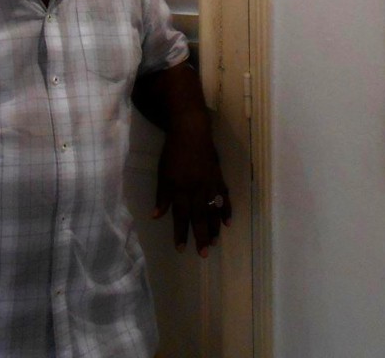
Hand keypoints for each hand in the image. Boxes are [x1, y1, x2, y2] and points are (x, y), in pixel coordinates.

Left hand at [152, 110, 230, 256]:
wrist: (191, 132)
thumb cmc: (173, 153)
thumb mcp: (163, 174)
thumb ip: (162, 196)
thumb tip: (156, 216)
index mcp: (181, 189)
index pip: (181, 216)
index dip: (181, 233)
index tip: (181, 248)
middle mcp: (196, 189)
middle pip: (199, 216)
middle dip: (201, 236)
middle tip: (204, 253)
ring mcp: (210, 183)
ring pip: (213, 209)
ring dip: (214, 227)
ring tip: (214, 242)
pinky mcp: (218, 177)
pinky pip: (224, 196)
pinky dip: (226, 209)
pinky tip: (227, 222)